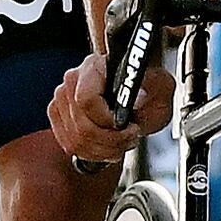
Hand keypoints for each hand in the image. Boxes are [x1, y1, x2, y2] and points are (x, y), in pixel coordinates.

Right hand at [48, 45, 173, 165]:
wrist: (136, 93)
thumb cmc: (147, 88)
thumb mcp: (161, 85)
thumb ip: (153, 87)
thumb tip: (138, 97)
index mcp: (95, 67)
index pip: (86, 99)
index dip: (107, 120)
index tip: (129, 125)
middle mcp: (73, 81)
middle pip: (81, 125)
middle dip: (110, 141)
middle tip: (130, 138)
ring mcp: (62, 101)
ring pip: (75, 140)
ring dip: (103, 150)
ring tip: (122, 144)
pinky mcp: (59, 119)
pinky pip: (70, 146)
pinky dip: (92, 154)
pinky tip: (109, 148)